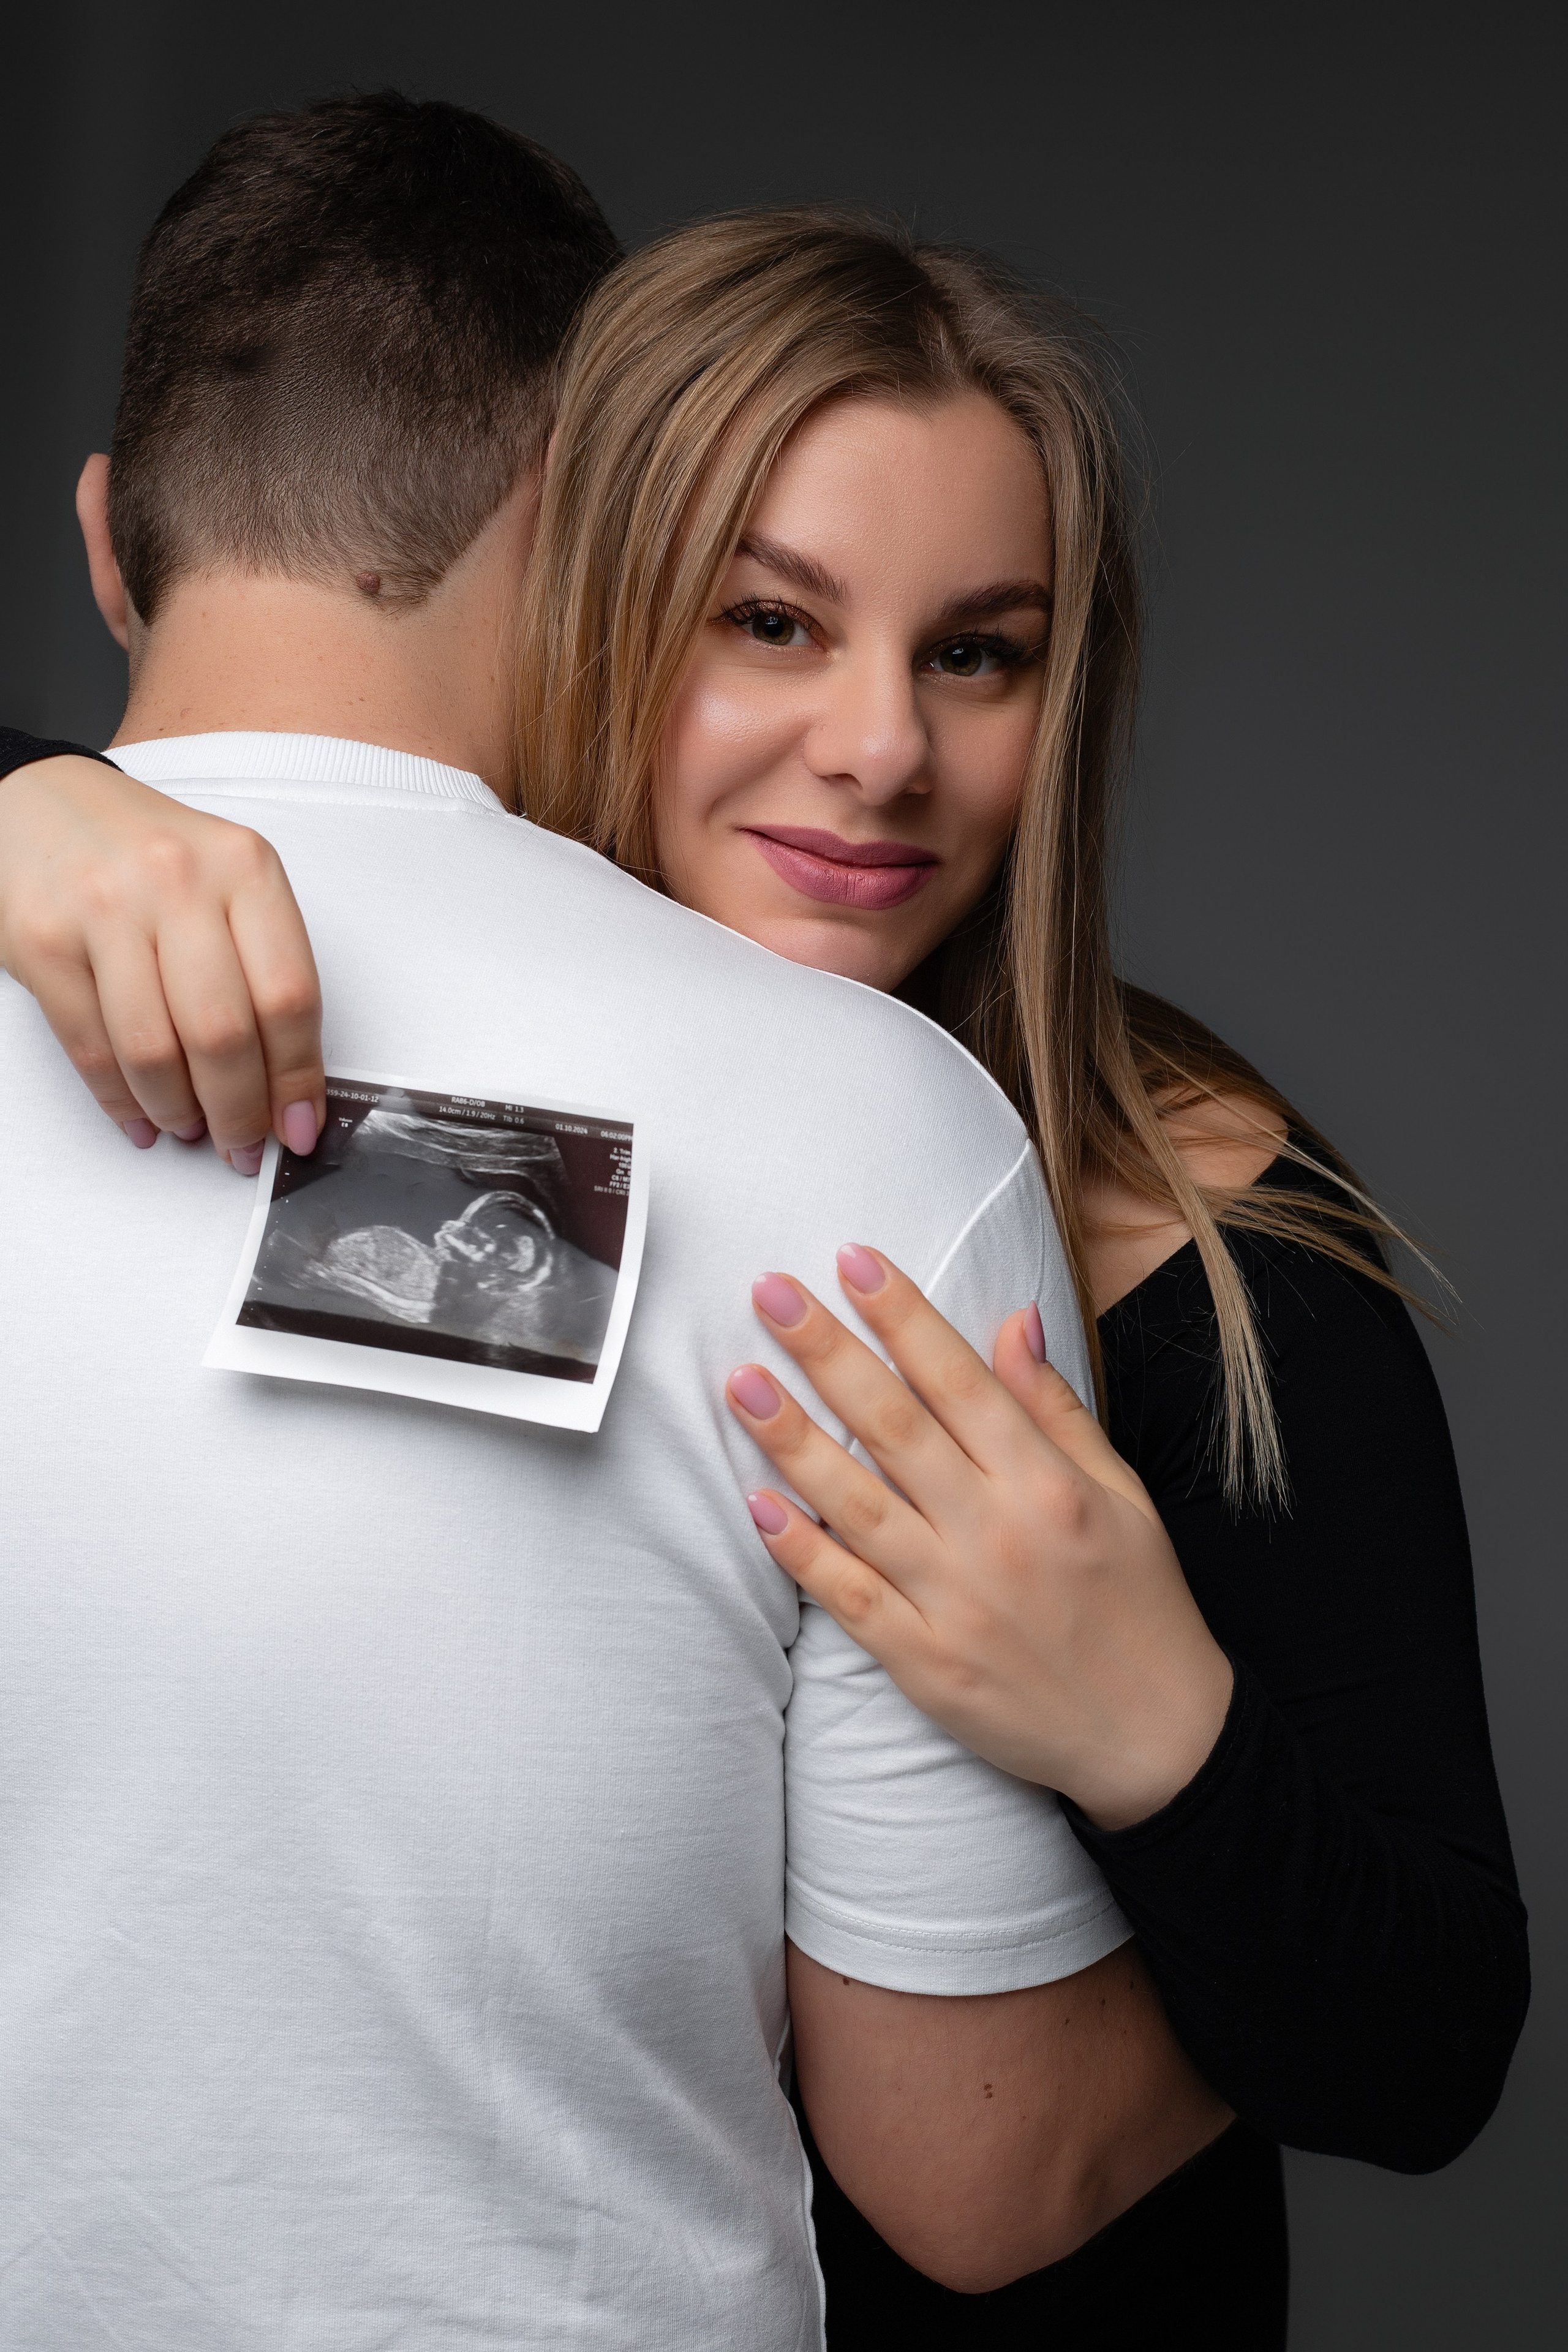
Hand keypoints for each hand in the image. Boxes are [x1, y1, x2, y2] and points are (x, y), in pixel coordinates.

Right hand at [0, 756, 323, 1169]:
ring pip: (154, 1051)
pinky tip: (141, 1120)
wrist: (42, 803)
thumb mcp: (228, 882)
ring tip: (191, 1130)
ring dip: (179, 1112)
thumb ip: (265, 968)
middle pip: (224, 1033)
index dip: (298, 1079)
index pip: (290, 995)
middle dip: (239, 1112)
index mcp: (244, 867)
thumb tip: (287, 1084)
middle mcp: (177, 881)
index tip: (299, 1127)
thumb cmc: (149, 855)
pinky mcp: (43, 941)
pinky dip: (121, 1102)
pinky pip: (92, 1048)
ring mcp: (104, 909)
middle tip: (243, 1147)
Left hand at [726, 1248, 1233, 1829]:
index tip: (852, 1260)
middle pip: (896, 1427)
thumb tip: (1014, 1319)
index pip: (960, 1380)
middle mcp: (996, 1535)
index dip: (903, 1315)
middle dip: (829, 1352)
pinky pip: (850, 1597)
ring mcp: (955, 1601)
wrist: (1158, 1739)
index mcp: (1047, 1485)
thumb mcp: (1123, 1495)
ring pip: (859, 1505)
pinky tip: (756, 1505)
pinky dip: (801, 1552)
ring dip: (793, 1442)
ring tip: (741, 1384)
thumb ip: (1056, 1410)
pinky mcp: (925, 1664)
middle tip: (771, 1291)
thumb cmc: (1141, 1603)